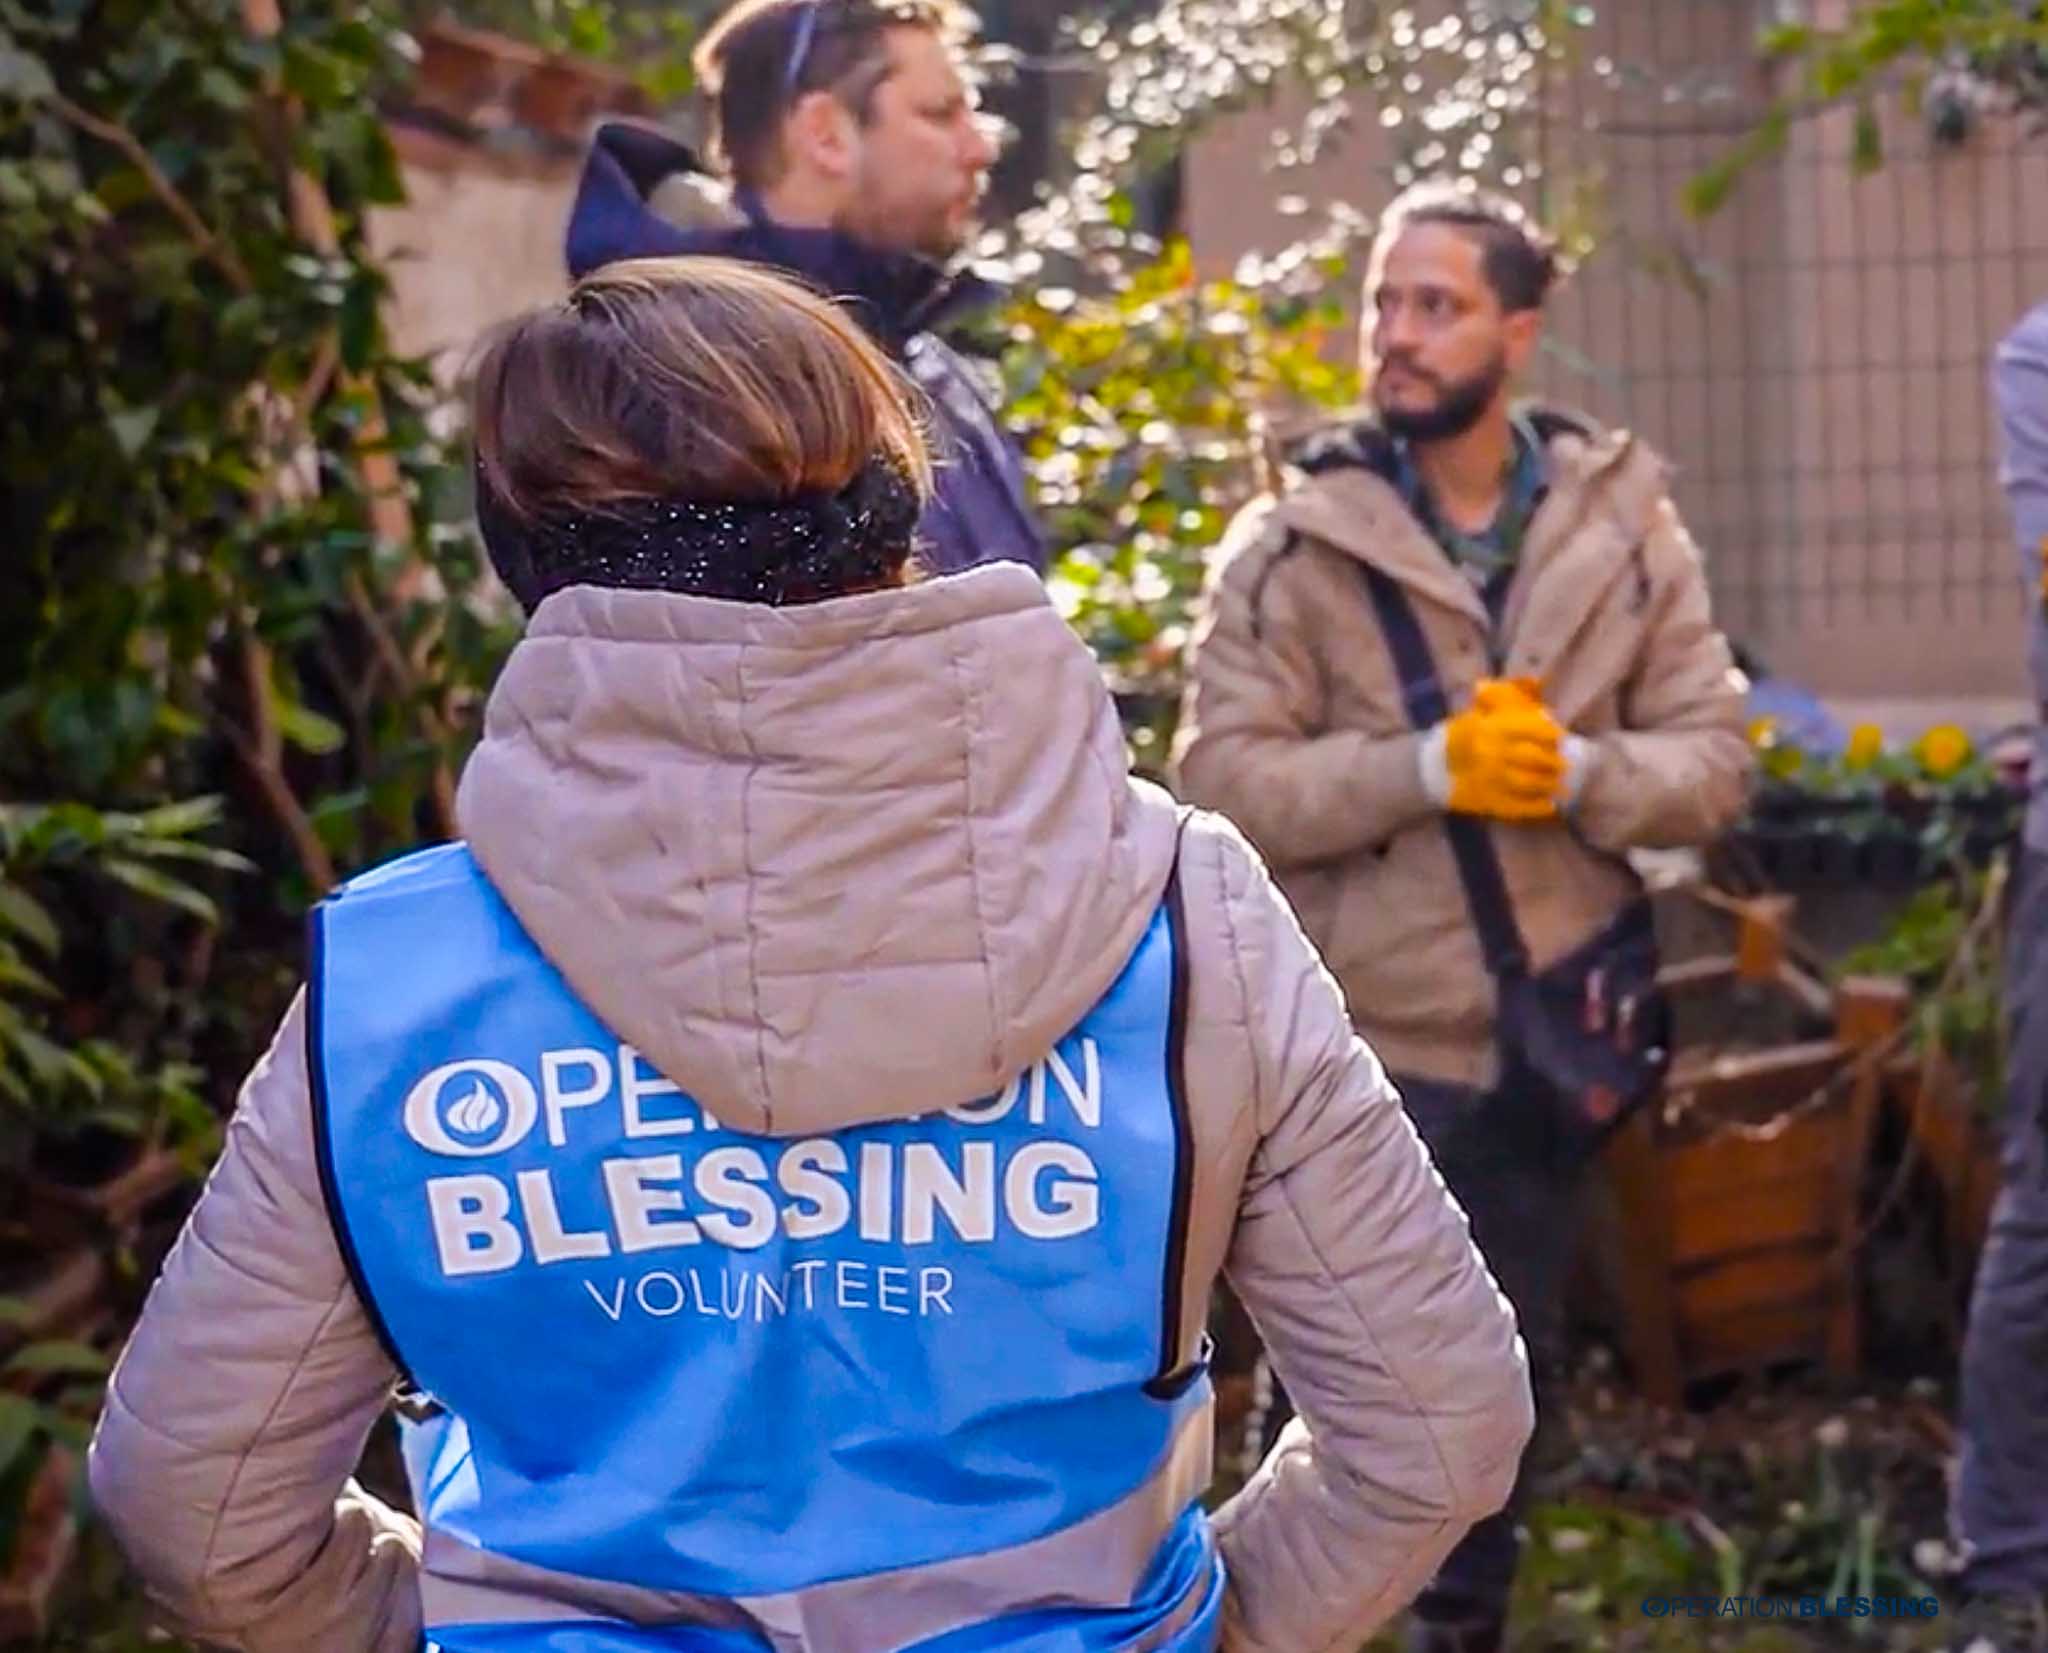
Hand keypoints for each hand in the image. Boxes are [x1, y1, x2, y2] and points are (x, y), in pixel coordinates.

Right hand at [1441, 678, 1566, 820]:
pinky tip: (1550, 806)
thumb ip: (1507, 696)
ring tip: (1561, 785)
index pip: (1531, 730)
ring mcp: (1490, 780)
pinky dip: (1537, 808)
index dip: (1550, 735)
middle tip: (1565, 765)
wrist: (1433, 767)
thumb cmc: (1466, 734)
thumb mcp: (1482, 710)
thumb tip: (1535, 679)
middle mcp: (1492, 753)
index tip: (1560, 738)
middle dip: (1554, 762)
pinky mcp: (1488, 802)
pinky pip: (1518, 807)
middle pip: (1534, 758)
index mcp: (1492, 727)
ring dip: (1549, 785)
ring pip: (1529, 783)